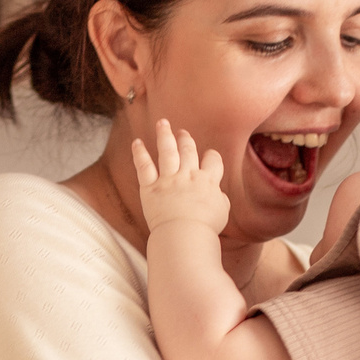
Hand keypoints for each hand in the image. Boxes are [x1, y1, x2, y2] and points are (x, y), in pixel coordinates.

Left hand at [131, 119, 228, 234]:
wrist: (185, 235)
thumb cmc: (205, 228)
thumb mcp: (222, 212)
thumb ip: (220, 198)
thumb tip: (217, 194)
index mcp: (208, 181)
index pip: (212, 160)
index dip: (211, 156)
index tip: (208, 155)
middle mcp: (188, 175)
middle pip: (188, 150)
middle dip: (185, 139)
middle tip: (182, 132)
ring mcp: (168, 180)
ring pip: (167, 151)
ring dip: (164, 135)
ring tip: (162, 123)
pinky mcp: (151, 188)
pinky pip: (144, 167)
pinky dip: (140, 153)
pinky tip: (137, 142)